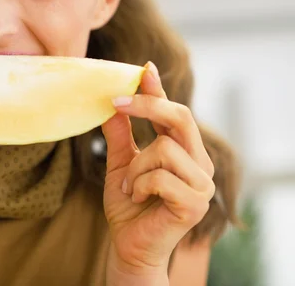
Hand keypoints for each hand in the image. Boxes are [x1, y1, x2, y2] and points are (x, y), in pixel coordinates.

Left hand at [101, 62, 214, 276]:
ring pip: (164, 148)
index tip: (144, 67)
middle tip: (117, 102)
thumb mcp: (119, 163)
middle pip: (181, 117)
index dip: (159, 89)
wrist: (129, 245)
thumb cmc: (129, 204)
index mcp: (184, 150)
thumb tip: (111, 103)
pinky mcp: (196, 203)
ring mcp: (202, 184)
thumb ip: (119, 135)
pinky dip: (139, 185)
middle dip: (148, 106)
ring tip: (130, 187)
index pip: (174, 112)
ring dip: (135, 167)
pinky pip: (160, 176)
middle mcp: (199, 163)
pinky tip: (139, 198)